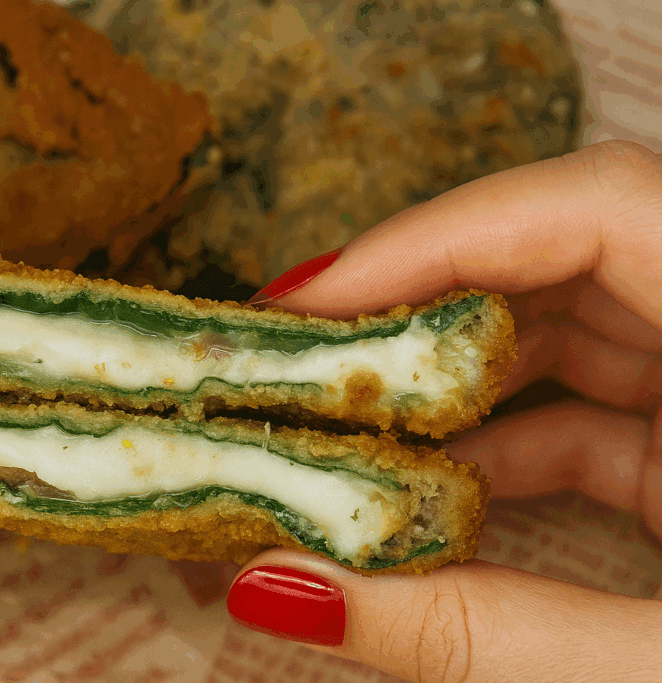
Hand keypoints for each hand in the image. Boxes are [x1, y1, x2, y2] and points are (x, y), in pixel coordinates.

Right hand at [229, 140, 661, 680]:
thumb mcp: (661, 681)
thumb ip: (473, 635)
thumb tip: (278, 590)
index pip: (605, 207)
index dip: (445, 233)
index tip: (316, 301)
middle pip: (566, 255)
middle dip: (421, 303)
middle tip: (303, 359)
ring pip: (572, 326)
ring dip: (451, 374)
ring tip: (345, 426)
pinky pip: (592, 407)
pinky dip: (500, 438)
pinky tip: (427, 486)